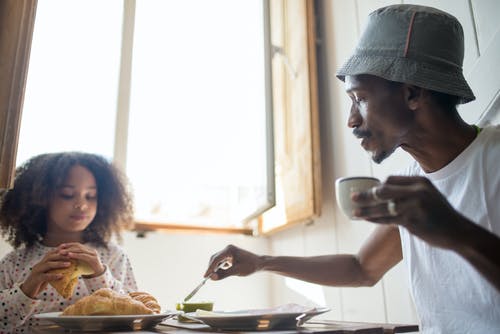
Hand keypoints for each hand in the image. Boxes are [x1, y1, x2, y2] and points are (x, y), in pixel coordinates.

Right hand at [20, 249, 71, 298]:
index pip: (50, 253)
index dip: (59, 250)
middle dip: (61, 255)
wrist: (27, 291)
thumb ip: (54, 269)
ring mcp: (36, 272)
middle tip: (71, 255)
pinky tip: (61, 276)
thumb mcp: (48, 274)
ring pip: (48, 265)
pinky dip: (54, 275)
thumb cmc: (40, 282)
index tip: (68, 247)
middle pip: (50, 257)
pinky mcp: (35, 279)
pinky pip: (45, 276)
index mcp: (42, 263)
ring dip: (59, 264)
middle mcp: (39, 265)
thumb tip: (68, 266)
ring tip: (68, 264)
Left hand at [57, 242, 104, 276]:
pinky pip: (84, 256)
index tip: (60, 246)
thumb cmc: (87, 270)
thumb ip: (75, 259)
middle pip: (78, 246)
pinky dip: (76, 255)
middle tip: (59, 250)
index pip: (77, 244)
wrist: (98, 275)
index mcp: (88, 250)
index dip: (69, 245)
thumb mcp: (80, 263)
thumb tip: (62, 257)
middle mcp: (91, 250)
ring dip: (70, 251)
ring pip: (81, 250)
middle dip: (68, 247)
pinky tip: (69, 255)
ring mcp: (93, 254)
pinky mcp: (94, 259)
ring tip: (62, 252)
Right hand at [204, 245, 260, 279]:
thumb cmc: (250, 266)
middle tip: (207, 278)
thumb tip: (212, 278)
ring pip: (217, 260)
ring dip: (215, 268)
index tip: (205, 276)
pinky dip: (219, 267)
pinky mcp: (230, 255)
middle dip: (211, 268)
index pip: (216, 259)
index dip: (210, 268)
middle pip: (215, 258)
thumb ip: (224, 274)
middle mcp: (228, 249)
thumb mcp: (237, 271)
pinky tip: (220, 273)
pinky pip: (221, 261)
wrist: (259, 263)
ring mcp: (229, 252)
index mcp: (229, 250)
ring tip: (213, 276)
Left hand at [352, 175, 468, 249]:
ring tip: (353, 212)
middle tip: (351, 197)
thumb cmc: (441, 214)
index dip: (376, 186)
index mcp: (419, 181)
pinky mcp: (411, 220)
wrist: (458, 232)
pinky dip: (374, 219)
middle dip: (365, 194)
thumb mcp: (429, 195)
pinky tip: (365, 219)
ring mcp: (413, 205)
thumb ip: (410, 191)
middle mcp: (415, 191)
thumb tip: (388, 189)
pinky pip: (387, 219)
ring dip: (366, 209)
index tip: (366, 191)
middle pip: (383, 190)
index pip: (390, 180)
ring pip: (382, 206)